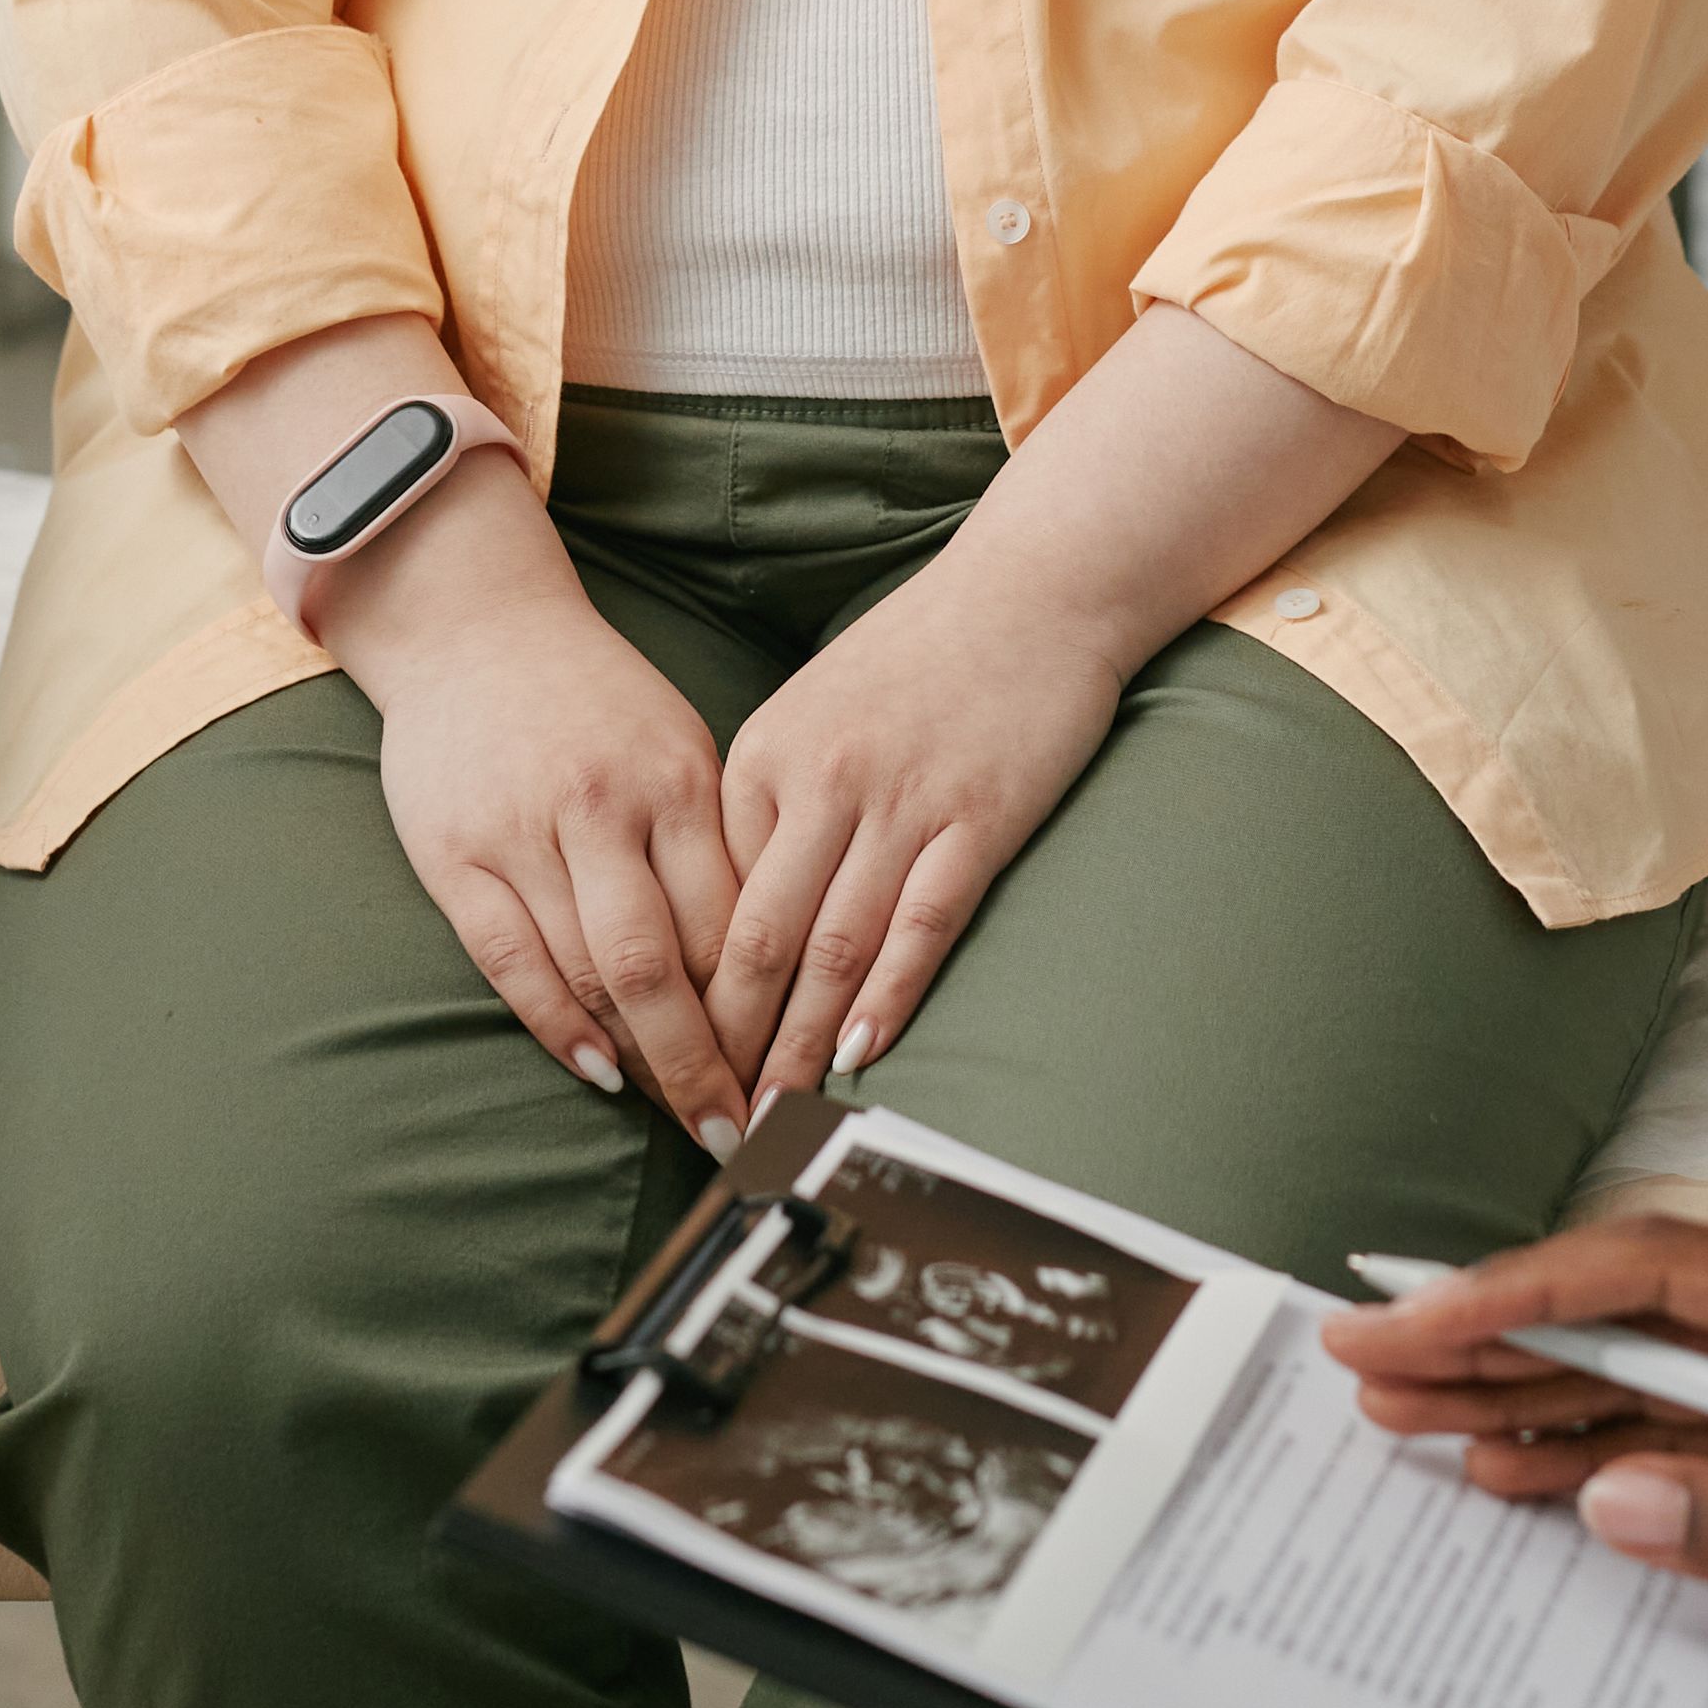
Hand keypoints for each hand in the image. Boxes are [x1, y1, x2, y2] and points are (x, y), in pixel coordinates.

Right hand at [163, 317, 755, 1140]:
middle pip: (666, 967)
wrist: (473, 624)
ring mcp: (526, 833)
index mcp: (676, 779)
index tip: (788, 1070)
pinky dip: (556, 1025)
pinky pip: (511, 961)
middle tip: (737, 1130)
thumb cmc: (591, 698)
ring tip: (674, 1112)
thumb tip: (767, 955)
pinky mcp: (457, 854)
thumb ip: (711, 841)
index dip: (764, 1010)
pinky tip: (594, 1070)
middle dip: (705, 1063)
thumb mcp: (676, 746)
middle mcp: (605, 809)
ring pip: (592, 974)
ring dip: (639, 1060)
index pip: (732, 921)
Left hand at [709, 562, 1129, 1107]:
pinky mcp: (977, 820)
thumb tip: (739, 911)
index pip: (706, 901)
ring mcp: (900, 803)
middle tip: (710, 1119)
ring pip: (834, 949)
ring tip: (778, 1113)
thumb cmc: (921, 656)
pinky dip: (890, 997)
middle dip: (729, 1043)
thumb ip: (772, 804)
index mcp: (764, 758)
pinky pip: (922, 927)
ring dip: (802, 1044)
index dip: (685, 993)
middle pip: (758, 941)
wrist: (1033, 588)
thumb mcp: (814, 712)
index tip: (674, 1059)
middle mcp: (820, 782)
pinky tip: (866, 1053)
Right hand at [1319, 1220, 1707, 1694]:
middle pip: (1627, 1306)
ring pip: (1647, 1365)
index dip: (1516, 1296)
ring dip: (1529, 1391)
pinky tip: (1523, 1465)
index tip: (1409, 1326)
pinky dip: (1602, 1445)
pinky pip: (1696, 1423)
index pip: (1648, 1276)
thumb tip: (1609, 1499)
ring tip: (1408, 1419)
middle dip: (1491, 1335)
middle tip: (1362, 1366)